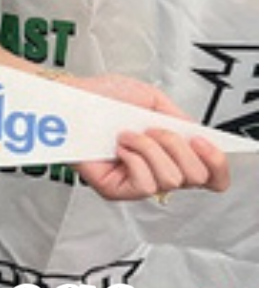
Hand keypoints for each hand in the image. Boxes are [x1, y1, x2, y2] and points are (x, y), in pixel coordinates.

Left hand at [67, 73, 230, 199]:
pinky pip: (144, 183)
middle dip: (178, 145)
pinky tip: (119, 145)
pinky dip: (134, 157)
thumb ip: (180, 120)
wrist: (70, 97)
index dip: (217, 163)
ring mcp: (135, 183)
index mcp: (169, 153)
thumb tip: (200, 137)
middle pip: (196, 178)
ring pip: (171, 179)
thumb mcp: (151, 100)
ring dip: (151, 148)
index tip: (202, 140)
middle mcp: (156, 171)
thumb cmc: (102, 97)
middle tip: (152, 130)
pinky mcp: (114, 190)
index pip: (211, 176)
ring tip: (128, 134)